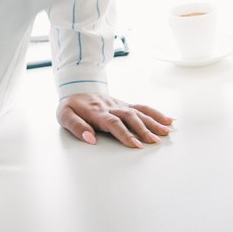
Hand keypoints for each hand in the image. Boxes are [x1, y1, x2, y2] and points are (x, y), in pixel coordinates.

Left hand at [58, 92, 172, 147]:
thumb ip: (76, 127)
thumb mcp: (64, 115)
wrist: (77, 86)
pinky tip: (167, 120)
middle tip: (155, 141)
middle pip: (131, 117)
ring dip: (153, 121)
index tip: (135, 145)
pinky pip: (142, 108)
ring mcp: (120, 105)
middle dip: (144, 129)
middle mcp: (112, 107)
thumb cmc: (71, 105)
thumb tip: (90, 138)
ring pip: (139, 112)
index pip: (114, 123)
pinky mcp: (125, 105)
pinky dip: (156, 113)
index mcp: (97, 112)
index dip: (125, 134)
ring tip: (166, 131)